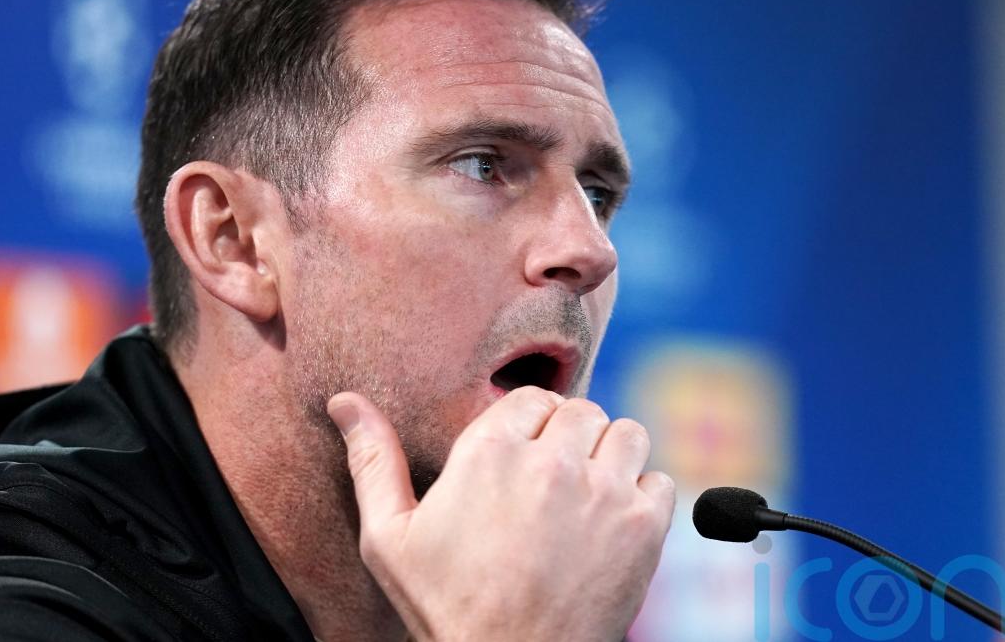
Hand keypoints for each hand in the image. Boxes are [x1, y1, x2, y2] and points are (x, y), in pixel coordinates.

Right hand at [326, 386, 674, 641]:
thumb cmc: (446, 608)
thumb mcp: (390, 537)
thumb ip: (373, 461)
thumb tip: (344, 401)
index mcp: (489, 451)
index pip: (532, 397)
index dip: (529, 425)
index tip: (524, 457)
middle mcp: (551, 461)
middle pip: (581, 410)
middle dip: (569, 439)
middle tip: (554, 483)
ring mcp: (603, 492)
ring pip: (625, 434)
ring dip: (610, 457)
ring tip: (586, 496)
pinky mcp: (643, 527)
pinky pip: (659, 480)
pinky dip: (643, 497)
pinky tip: (613, 524)